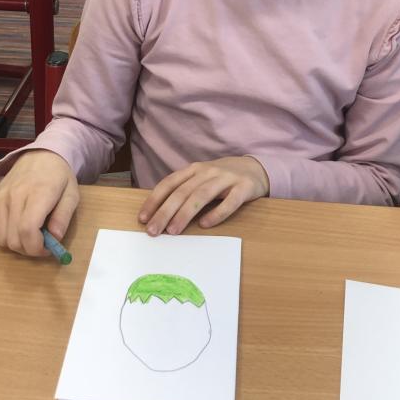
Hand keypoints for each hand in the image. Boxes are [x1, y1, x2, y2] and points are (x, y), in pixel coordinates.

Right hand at [0, 150, 78, 256]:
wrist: (41, 155)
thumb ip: (64, 217)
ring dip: (15, 245)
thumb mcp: (72, 195)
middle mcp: (15, 195)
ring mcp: (0, 197)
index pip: (27, 230)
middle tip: (40, 244)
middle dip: (28, 249)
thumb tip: (55, 238)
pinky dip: (3, 237)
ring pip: (0, 238)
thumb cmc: (59, 176)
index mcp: (38, 193)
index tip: (47, 249)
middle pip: (13, 239)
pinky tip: (16, 230)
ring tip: (29, 235)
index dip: (36, 248)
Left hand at [138, 157, 268, 236]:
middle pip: (182, 192)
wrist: (256, 168)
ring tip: (173, 231)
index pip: (169, 183)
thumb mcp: (201, 179)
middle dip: (165, 212)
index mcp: (194, 169)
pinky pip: (229, 202)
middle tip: (153, 231)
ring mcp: (227, 178)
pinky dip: (216, 213)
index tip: (143, 218)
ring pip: (202, 195)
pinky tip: (205, 225)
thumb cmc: (222, 178)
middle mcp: (208, 172)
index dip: (155, 200)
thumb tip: (160, 214)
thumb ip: (184, 191)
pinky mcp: (244, 188)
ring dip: (185, 213)